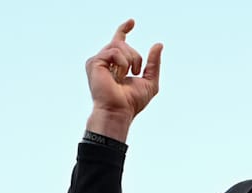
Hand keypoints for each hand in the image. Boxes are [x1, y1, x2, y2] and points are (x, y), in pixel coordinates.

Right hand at [85, 19, 162, 140]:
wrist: (119, 111)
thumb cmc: (132, 102)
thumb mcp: (150, 81)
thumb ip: (154, 63)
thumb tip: (158, 44)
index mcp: (115, 64)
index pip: (119, 41)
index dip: (124, 29)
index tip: (132, 21)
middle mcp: (105, 61)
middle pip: (123, 42)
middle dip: (135, 57)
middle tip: (134, 73)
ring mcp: (97, 61)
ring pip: (119, 45)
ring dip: (130, 60)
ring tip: (124, 76)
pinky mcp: (94, 62)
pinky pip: (114, 51)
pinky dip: (122, 63)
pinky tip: (118, 76)